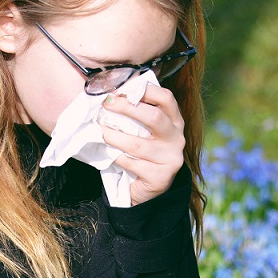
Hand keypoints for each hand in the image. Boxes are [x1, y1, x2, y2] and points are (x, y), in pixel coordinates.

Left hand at [100, 86, 184, 204]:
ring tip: (100, 131)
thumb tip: (112, 94)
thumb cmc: (142, 153)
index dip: (145, 90)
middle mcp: (177, 138)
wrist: (147, 188)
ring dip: (114, 136)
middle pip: (154, 117)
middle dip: (127, 108)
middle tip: (106, 104)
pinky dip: (116, 157)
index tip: (122, 89)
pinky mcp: (160, 177)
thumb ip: (137, 113)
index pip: (166, 98)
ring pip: (138, 144)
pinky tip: (108, 153)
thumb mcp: (145, 131)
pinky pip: (132, 164)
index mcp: (175, 121)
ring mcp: (171, 159)